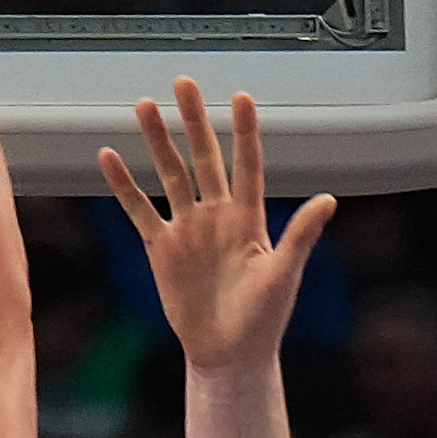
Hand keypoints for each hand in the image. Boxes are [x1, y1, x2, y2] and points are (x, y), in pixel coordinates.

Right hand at [98, 79, 336, 370]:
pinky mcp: (162, 248)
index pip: (248, 165)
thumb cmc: (264, 320)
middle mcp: (218, 216)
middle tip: (183, 82)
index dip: (245, 132)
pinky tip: (108, 157)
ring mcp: (188, 229)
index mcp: (250, 219)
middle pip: (205, 158)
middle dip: (194, 120)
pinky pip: (140, 209)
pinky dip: (123, 185)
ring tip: (144, 105)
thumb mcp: (284, 275)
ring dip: (157, 142)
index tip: (241, 96)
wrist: (229, 355)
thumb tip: (328, 199)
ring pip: (170, 174)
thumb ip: (301, 235)